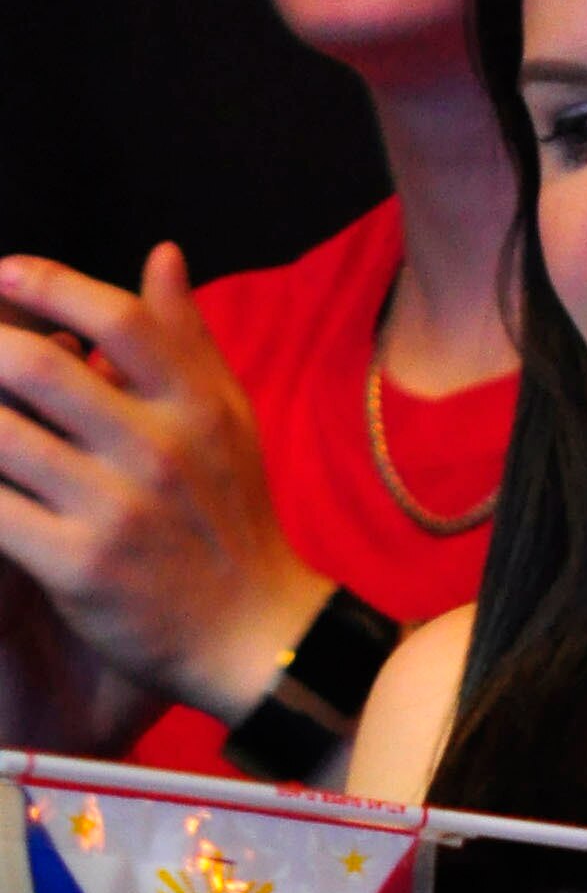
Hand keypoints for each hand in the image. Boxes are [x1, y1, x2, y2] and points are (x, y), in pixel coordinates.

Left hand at [0, 245, 328, 715]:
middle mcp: (159, 451)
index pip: (118, 320)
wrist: (255, 636)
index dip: (49, 283)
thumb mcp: (230, 423)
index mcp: (197, 408)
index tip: (3, 271)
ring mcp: (116, 511)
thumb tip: (160, 256)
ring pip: (2, 436)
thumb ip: (187, 340)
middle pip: (39, 367)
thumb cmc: (235, 520)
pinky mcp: (77, 567)